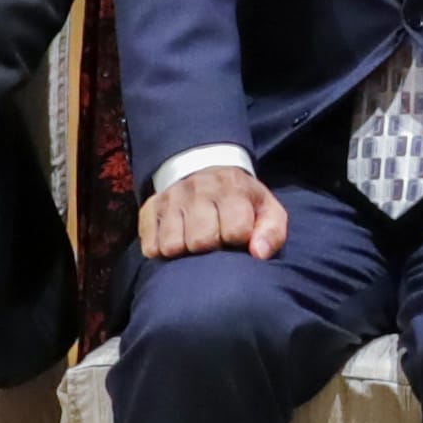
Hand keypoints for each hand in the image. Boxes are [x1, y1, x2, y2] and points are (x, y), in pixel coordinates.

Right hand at [138, 162, 286, 260]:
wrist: (204, 168)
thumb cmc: (240, 200)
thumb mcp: (266, 209)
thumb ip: (272, 232)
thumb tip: (258, 254)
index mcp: (232, 188)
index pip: (235, 230)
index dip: (238, 240)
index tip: (237, 236)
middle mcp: (199, 189)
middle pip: (201, 241)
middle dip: (210, 247)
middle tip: (214, 239)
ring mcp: (171, 197)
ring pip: (173, 246)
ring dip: (185, 251)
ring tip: (194, 240)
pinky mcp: (150, 208)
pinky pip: (150, 246)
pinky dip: (161, 250)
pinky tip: (176, 240)